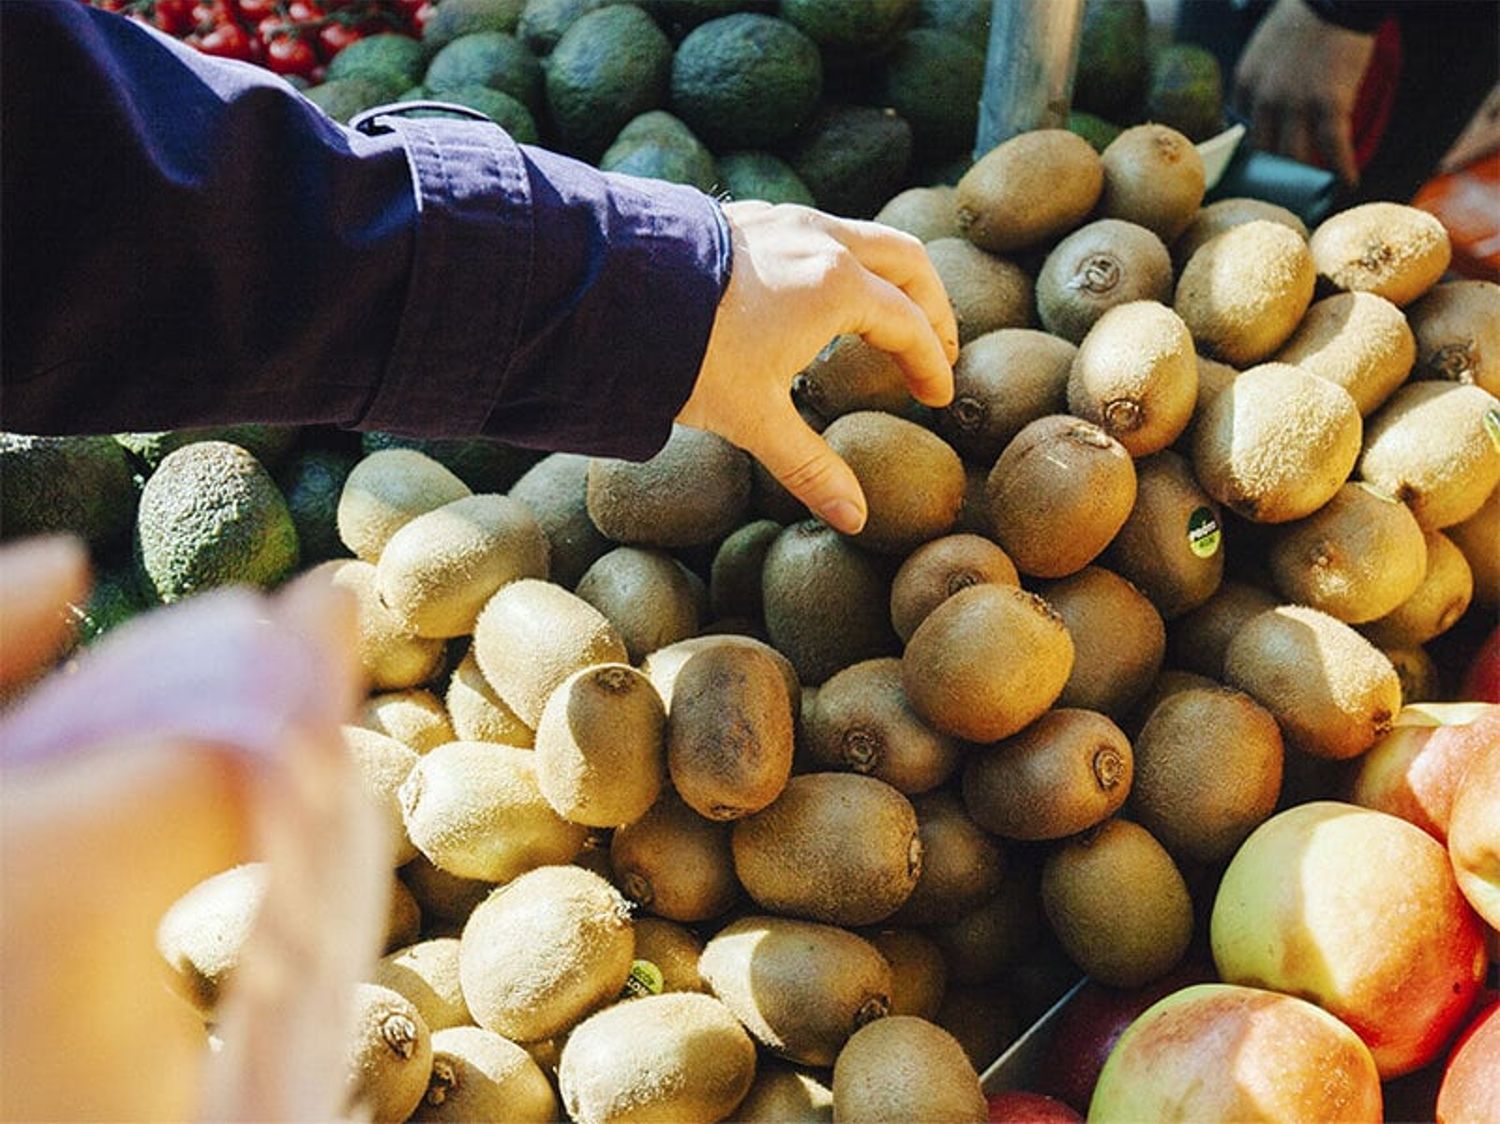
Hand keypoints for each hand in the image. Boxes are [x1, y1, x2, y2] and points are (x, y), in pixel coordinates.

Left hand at [676, 200, 957, 533]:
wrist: (612, 292)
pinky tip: (823, 295)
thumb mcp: (753, 419)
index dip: (930, 364)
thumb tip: (855, 518)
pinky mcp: (754, 218)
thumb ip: (810, 467)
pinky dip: (847, 261)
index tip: (935, 395)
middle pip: (907, 264)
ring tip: (890, 320)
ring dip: (889, 278)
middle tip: (937, 348)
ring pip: (866, 238)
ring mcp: (788, 221)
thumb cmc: (687, 351)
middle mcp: (822, 241)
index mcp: (838, 288)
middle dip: (931, 306)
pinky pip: (823, 232)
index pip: (909, 326)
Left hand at [1233, 0, 1376, 183]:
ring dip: (1309, 176)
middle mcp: (1264, 100)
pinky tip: (1349, 182)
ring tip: (1319, 188)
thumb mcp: (1264, 47)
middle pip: (1266, 151)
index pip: (1246, 131)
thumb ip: (1260, 81)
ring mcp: (1295, 104)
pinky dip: (1342, 168)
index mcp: (1245, 84)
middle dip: (1279, 172)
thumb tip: (1264, 113)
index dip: (1259, 150)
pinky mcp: (1329, 104)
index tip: (1268, 165)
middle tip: (1292, 189)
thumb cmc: (1305, 16)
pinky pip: (1333, 148)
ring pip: (1296, 156)